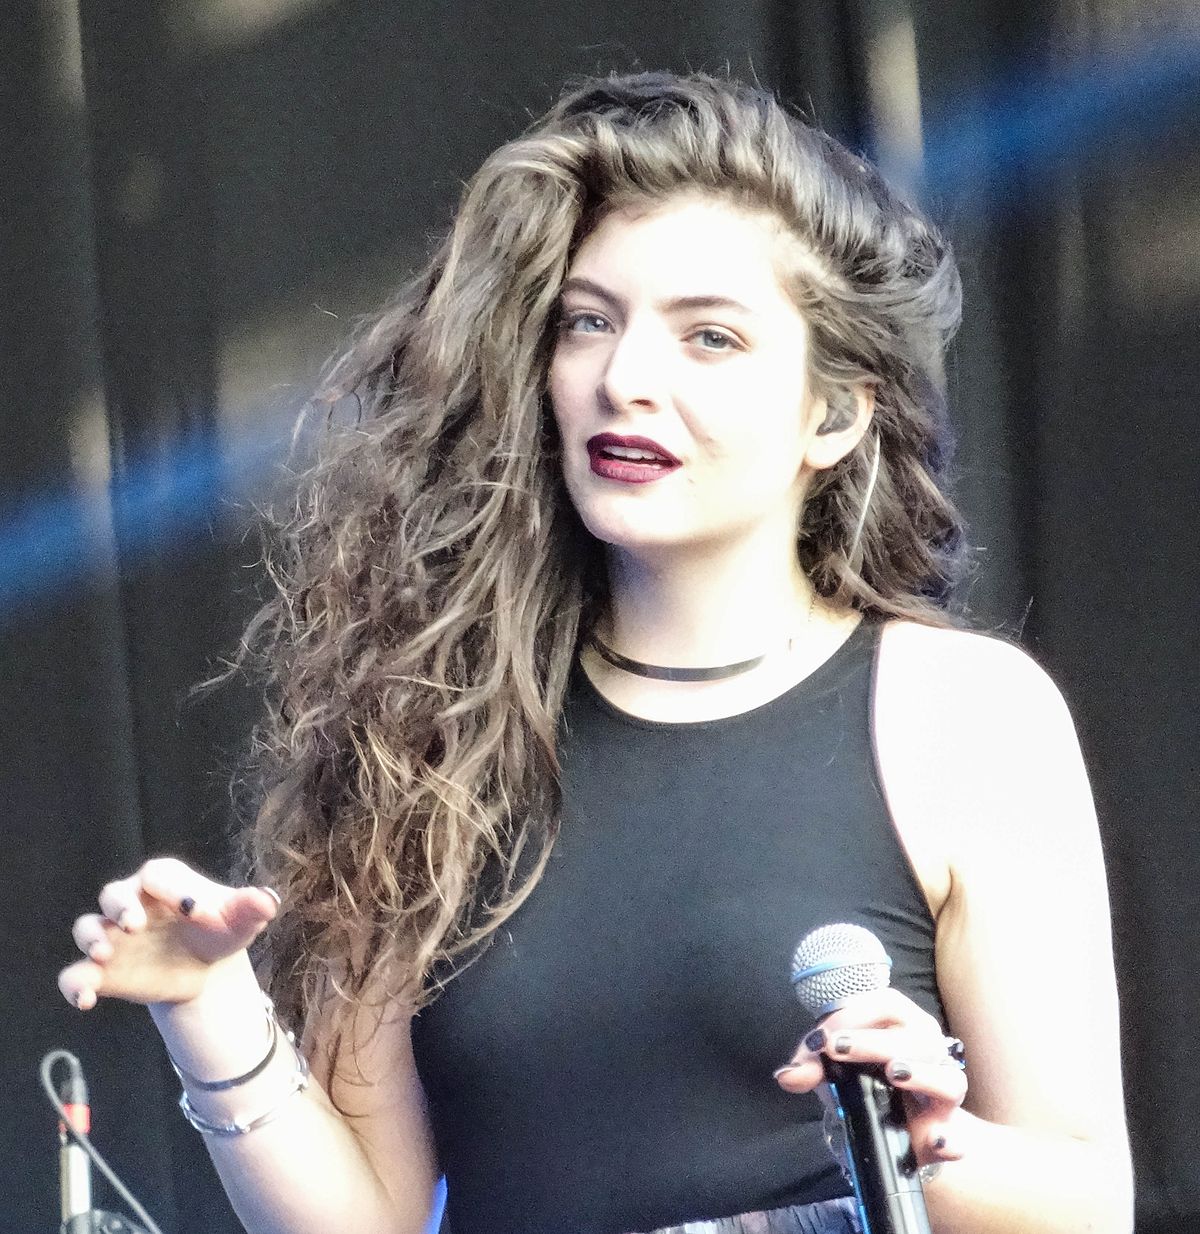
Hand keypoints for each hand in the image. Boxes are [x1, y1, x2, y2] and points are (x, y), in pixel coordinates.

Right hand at [58, 858, 279, 1010]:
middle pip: (113, 894)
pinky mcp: (103, 971)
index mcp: (165, 883)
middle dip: (120, 906)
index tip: (198, 912)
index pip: (158, 874)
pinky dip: (74, 985)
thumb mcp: (240, 921)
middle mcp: (132, 904)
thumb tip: (267, 901)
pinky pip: (74, 974)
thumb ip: (252, 908)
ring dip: (91, 937)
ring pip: (87, 927)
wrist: (203, 968)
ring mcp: (113, 937)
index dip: (175, 889)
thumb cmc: (219, 930)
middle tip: (135, 924)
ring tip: (104, 952)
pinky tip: (87, 1000)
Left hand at [774, 987, 967, 1166]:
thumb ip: (811, 1067)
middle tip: (837, 1049)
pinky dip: (951, 1138)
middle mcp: (929, 1048)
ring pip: (946, 1077)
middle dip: (872, 1042)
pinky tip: (937, 1140)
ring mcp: (943, 1087)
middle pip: (911, 1037)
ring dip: (921, 1074)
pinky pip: (957, 1135)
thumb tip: (787, 1076)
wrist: (897, 1127)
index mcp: (903, 1023)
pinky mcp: (946, 1128)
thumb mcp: (834, 1069)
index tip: (821, 1039)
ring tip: (894, 1073)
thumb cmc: (864, 1080)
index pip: (885, 1005)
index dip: (851, 1016)